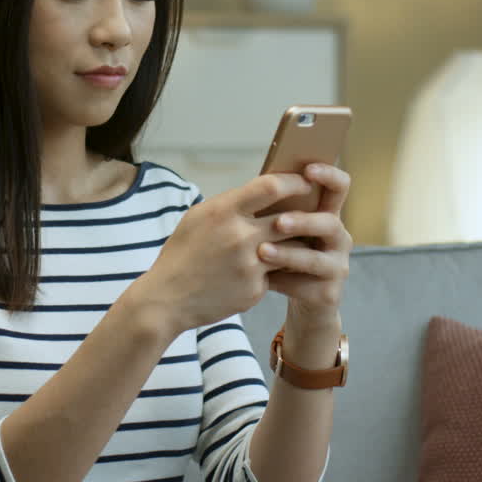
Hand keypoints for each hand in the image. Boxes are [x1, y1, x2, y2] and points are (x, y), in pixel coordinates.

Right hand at [125, 173, 316, 335]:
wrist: (166, 299)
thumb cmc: (181, 254)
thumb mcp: (197, 218)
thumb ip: (229, 205)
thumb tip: (260, 193)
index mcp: (224, 212)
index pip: (271, 186)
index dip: (294, 182)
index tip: (305, 182)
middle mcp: (240, 236)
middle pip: (290, 218)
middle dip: (306, 215)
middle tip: (315, 211)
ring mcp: (250, 265)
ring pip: (291, 248)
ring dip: (297, 243)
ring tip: (300, 240)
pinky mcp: (255, 289)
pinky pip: (276, 274)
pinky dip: (274, 270)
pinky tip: (267, 270)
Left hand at [259, 163, 352, 328]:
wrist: (303, 302)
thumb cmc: (287, 254)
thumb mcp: (284, 230)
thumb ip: (280, 208)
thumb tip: (258, 182)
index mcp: (328, 215)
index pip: (339, 187)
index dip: (329, 175)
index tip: (308, 170)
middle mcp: (339, 238)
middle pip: (329, 223)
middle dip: (303, 221)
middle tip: (278, 222)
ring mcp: (337, 266)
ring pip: (315, 259)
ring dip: (287, 254)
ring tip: (262, 252)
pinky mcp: (329, 293)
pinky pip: (305, 286)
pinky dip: (281, 282)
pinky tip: (263, 280)